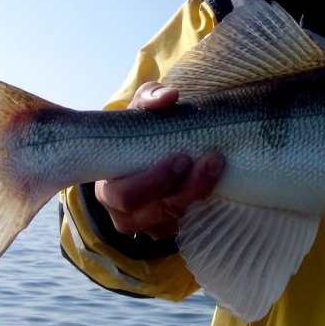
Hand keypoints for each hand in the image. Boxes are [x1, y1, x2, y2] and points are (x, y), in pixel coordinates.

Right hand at [94, 81, 224, 238]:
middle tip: (209, 161)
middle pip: (152, 211)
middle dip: (184, 187)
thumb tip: (169, 96)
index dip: (153, 181)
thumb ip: (150, 98)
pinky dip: (199, 208)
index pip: (123, 195)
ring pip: (171, 220)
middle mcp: (121, 212)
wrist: (145, 149)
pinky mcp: (163, 228)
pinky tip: (215, 187)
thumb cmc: (139, 130)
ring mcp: (144, 223)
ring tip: (217, 166)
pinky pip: (183, 227)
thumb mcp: (140, 108)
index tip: (182, 157)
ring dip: (198, 194)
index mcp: (107, 185)